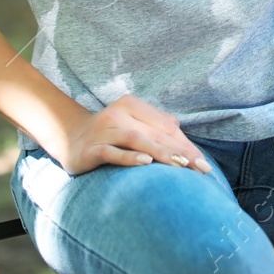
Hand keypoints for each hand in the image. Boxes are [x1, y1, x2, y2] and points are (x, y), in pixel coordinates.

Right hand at [55, 94, 213, 176]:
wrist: (70, 139)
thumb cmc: (110, 134)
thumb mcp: (132, 126)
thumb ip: (155, 127)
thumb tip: (181, 132)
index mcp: (132, 105)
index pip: (165, 126)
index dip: (186, 145)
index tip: (203, 164)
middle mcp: (118, 114)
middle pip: (155, 133)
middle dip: (180, 151)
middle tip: (200, 168)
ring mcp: (104, 130)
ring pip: (137, 140)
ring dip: (161, 152)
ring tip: (181, 165)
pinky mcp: (92, 148)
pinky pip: (113, 152)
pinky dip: (130, 157)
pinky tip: (146, 162)